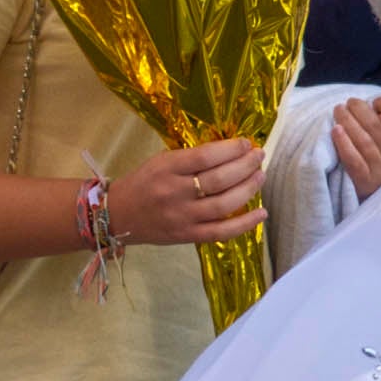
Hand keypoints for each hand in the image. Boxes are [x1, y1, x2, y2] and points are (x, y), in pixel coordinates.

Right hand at [113, 138, 266, 245]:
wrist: (118, 215)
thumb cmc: (143, 183)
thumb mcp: (161, 161)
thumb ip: (192, 159)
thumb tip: (231, 152)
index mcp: (166, 169)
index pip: (204, 157)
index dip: (230, 149)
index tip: (246, 143)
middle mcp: (175, 193)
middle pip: (218, 180)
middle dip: (245, 166)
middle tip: (259, 156)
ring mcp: (183, 217)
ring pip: (224, 205)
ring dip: (248, 189)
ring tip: (260, 176)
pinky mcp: (188, 236)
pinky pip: (221, 232)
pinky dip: (245, 224)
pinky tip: (262, 213)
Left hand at [330, 95, 380, 200]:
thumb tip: (373, 109)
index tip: (375, 103)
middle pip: (377, 126)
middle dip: (359, 109)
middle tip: (348, 103)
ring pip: (363, 140)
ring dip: (347, 121)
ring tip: (338, 110)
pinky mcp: (366, 182)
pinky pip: (353, 160)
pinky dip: (343, 143)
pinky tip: (335, 130)